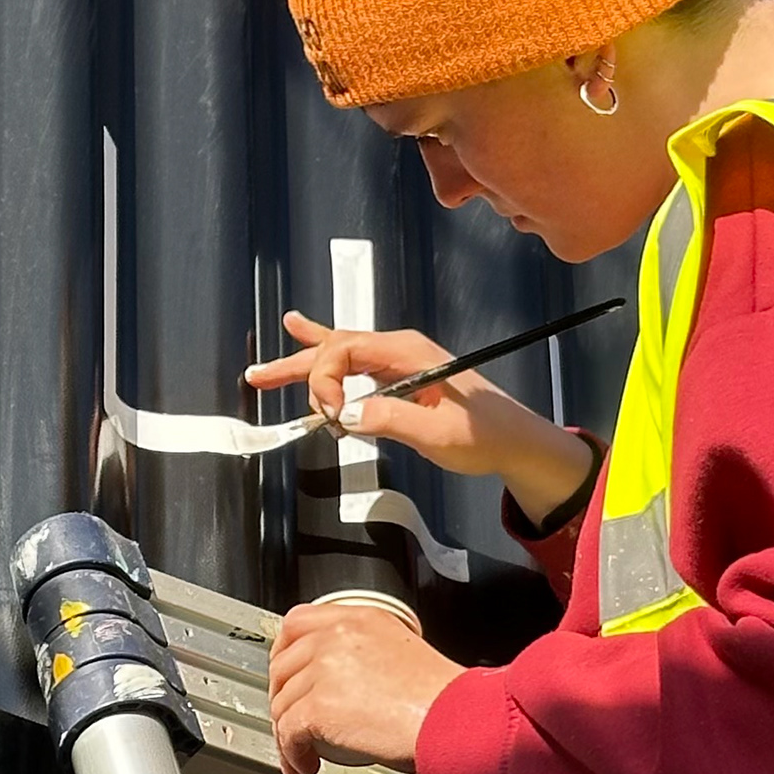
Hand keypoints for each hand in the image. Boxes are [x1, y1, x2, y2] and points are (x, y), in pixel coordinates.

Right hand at [246, 309, 590, 523]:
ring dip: (303, 364)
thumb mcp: (436, 432)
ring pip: (340, 354)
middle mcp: (399, 349)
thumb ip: (389, 419)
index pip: (346, 350)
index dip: (325, 380)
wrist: (514, 440)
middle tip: (259, 379)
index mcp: (408, 352)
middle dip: (297, 364)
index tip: (329, 416)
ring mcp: (398, 360)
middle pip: (336, 347)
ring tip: (266, 371)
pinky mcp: (399, 376)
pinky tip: (301, 333)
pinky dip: (326, 353)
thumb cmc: (482, 435)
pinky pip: (354, 360)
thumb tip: (343, 415)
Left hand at [266, 600, 464, 773]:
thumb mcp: (406, 652)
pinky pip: (288, 732)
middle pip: (282, 664)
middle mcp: (338, 637)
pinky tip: (306, 764)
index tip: (285, 674)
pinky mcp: (319, 705)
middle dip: (281, 697)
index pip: (298, 622)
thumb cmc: (444, 698)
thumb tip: (345, 683)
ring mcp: (325, 669)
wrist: (456, 719)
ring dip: (287, 733)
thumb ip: (368, 656)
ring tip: (301, 752)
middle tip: (290, 719)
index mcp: (360, 618)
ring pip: (282, 702)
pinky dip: (292, 753)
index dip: (283, 652)